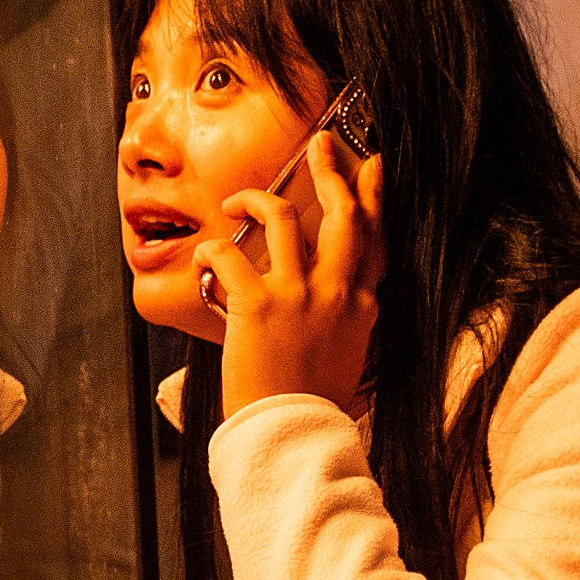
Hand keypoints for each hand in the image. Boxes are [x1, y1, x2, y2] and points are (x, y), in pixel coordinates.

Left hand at [199, 133, 381, 413]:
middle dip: (332, 171)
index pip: (374, 238)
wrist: (294, 435)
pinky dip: (212, 249)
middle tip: (322, 144)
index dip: (375, 197)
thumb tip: (331, 301)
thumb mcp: (347, 354)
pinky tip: (204, 254)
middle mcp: (336, 292)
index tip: (374, 166)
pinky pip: (229, 254)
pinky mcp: (258, 305)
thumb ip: (345, 319)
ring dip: (256, 196)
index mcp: (361, 306)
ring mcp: (299, 295)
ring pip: (284, 217)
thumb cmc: (313, 404)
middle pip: (343, 213)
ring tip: (236, 196)